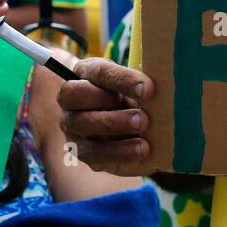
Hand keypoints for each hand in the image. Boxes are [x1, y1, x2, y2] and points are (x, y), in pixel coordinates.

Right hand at [58, 57, 154, 175]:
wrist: (129, 127)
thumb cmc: (131, 99)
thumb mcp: (136, 87)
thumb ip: (141, 86)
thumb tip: (155, 91)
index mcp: (85, 73)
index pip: (98, 71)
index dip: (124, 80)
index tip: (149, 89)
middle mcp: (70, 99)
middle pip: (75, 95)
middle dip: (107, 102)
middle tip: (142, 116)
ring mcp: (71, 126)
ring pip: (82, 124)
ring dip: (115, 128)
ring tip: (143, 135)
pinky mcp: (80, 151)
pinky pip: (93, 154)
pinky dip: (119, 153)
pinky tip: (141, 150)